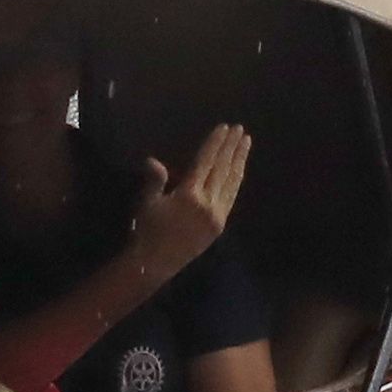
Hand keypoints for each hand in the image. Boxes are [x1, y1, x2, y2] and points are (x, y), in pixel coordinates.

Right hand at [124, 123, 251, 282]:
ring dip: (239, 161)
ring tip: (245, 144)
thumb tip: (153, 160)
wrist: (155, 263)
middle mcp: (207, 203)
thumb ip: (154, 181)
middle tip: (239, 130)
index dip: (214, 144)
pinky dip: (236, 181)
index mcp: (189, 195)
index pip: (205, 162)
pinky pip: (231, 197)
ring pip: (231, 182)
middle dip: (231, 148)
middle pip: (222, 169)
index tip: (224, 128)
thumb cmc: (147, 230)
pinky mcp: (219, 224)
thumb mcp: (147, 203)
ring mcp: (216, 214)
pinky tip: (239, 171)